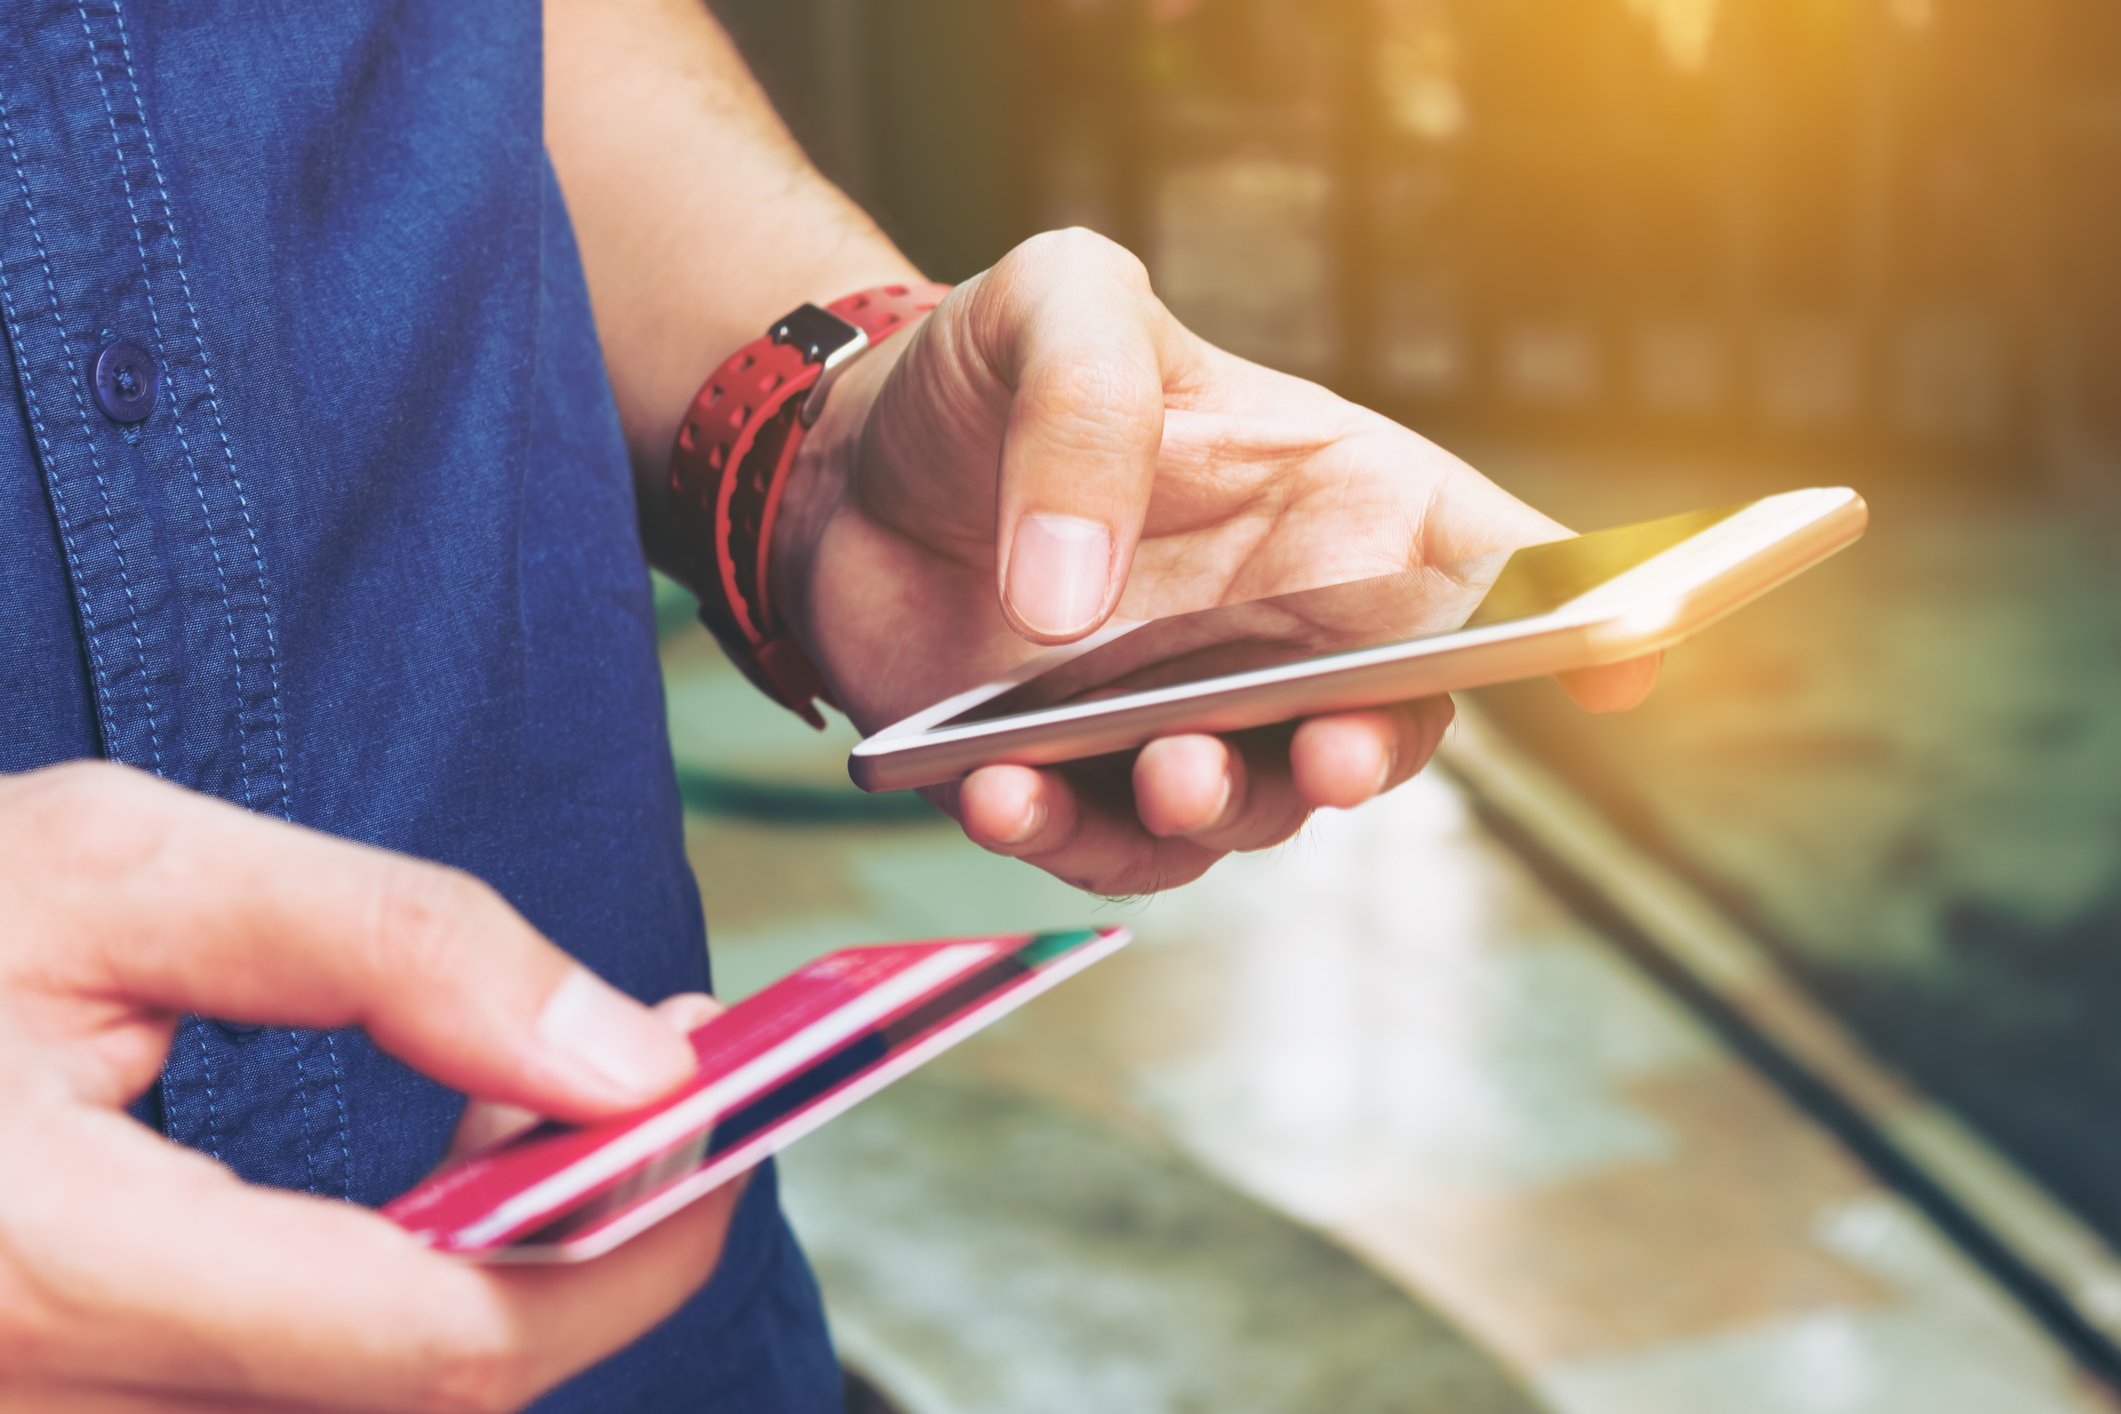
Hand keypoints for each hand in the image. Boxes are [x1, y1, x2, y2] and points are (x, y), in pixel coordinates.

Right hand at [0, 763, 731, 1413]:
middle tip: (664, 1069)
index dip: (631, 1237)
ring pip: (388, 1409)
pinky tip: (449, 1179)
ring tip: (552, 1102)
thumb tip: (632, 1059)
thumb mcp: (120, 867)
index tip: (729, 1100)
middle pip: (441, 1394)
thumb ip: (389, 948)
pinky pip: (313, 1397)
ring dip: (520, 1266)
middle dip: (602, 1239)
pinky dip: (424, 1297)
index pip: (442, 1337)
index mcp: (51, 1274)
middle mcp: (58, 1409)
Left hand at [774, 229, 1656, 894]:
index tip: (1635, 654)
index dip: (1579, 609)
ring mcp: (1187, 714)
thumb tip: (1077, 608)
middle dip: (1376, 747)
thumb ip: (1087, 415)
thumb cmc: (985, 365)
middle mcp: (1283, 624)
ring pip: (1255, 806)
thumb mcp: (1054, 302)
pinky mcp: (1081, 780)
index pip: (1482, 557)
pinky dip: (1062, 835)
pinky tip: (996, 791)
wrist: (845, 460)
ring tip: (1152, 769)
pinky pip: (1106, 844)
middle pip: (1390, 715)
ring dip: (1216, 806)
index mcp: (1328, 497)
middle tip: (1327, 747)